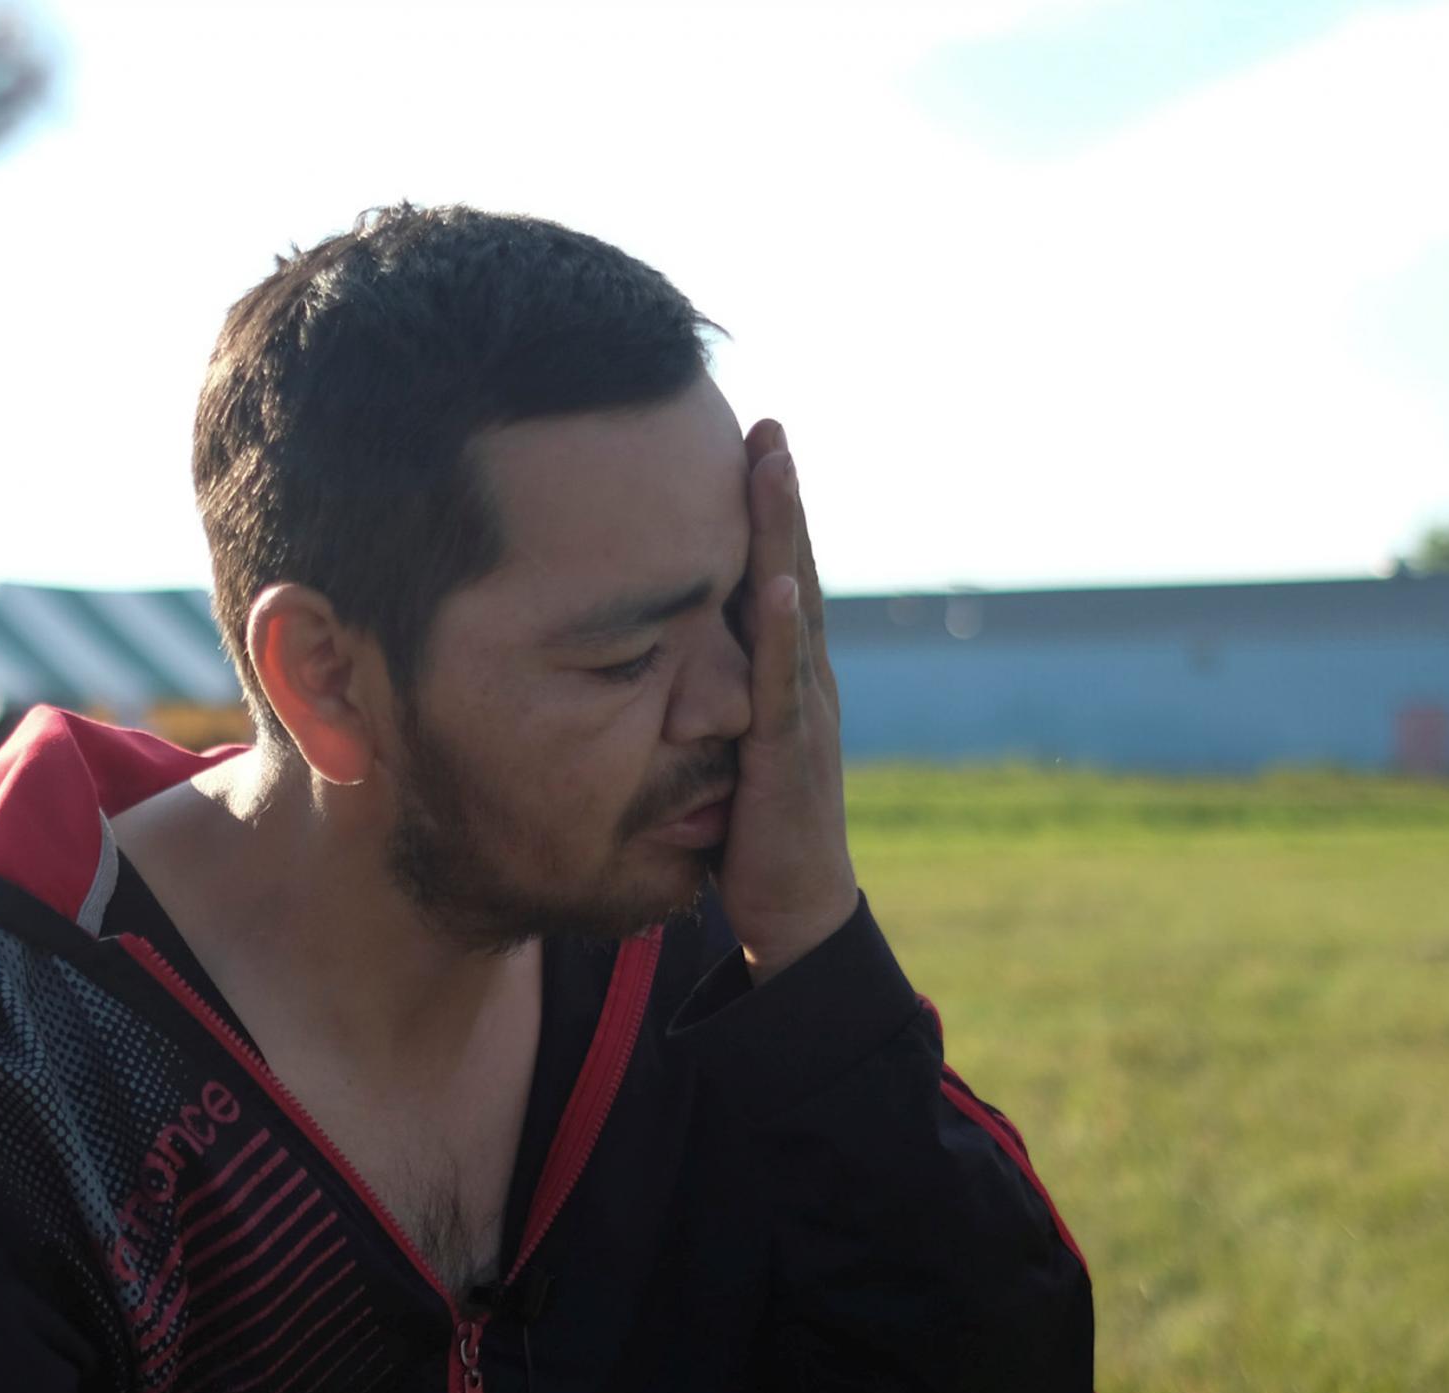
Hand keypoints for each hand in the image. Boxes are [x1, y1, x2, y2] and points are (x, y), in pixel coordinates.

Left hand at [716, 419, 857, 982]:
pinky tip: (781, 583)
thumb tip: (644, 655)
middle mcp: (803, 679)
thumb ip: (696, 700)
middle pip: (793, 567)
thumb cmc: (748, 830)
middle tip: (767, 424)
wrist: (794, 913)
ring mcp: (804, 711)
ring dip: (788, 534)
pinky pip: (787, 683)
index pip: (774, 576)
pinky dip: (787, 630)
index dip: (764, 511)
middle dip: (780, 496)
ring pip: (796, 606)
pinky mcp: (791, 754)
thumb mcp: (715, 747)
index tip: (751, 441)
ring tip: (776, 466)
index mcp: (782, 675)